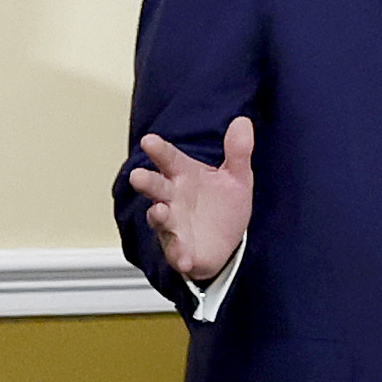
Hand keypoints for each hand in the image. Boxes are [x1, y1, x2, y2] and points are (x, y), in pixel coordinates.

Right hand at [136, 120, 254, 287]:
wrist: (226, 243)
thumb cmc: (222, 205)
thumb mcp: (236, 177)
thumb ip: (238, 152)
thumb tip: (243, 122)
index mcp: (184, 175)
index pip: (169, 158)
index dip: (159, 150)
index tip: (149, 140)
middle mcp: (172, 197)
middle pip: (156, 186)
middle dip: (146, 181)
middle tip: (138, 176)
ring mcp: (173, 224)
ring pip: (160, 218)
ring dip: (158, 215)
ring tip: (159, 211)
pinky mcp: (180, 249)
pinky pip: (177, 252)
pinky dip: (179, 255)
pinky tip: (184, 258)